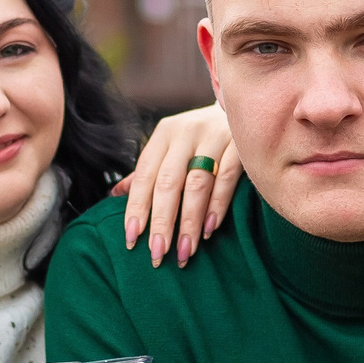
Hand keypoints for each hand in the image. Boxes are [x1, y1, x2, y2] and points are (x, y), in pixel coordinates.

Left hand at [110, 104, 243, 267]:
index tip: (132, 238)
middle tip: (157, 253)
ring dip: (189, 221)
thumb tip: (115, 193)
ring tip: (184, 250)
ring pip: (197, 184)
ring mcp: (215, 137)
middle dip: (162, 221)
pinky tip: (208, 229)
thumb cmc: (201, 136)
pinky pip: (227, 179)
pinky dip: (217, 206)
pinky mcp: (241, 145)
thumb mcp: (172, 146)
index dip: (137, 207)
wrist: (247, 109)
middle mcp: (187, 132)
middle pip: (169, 182)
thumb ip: (148, 171)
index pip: (145, 174)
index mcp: (165, 133)